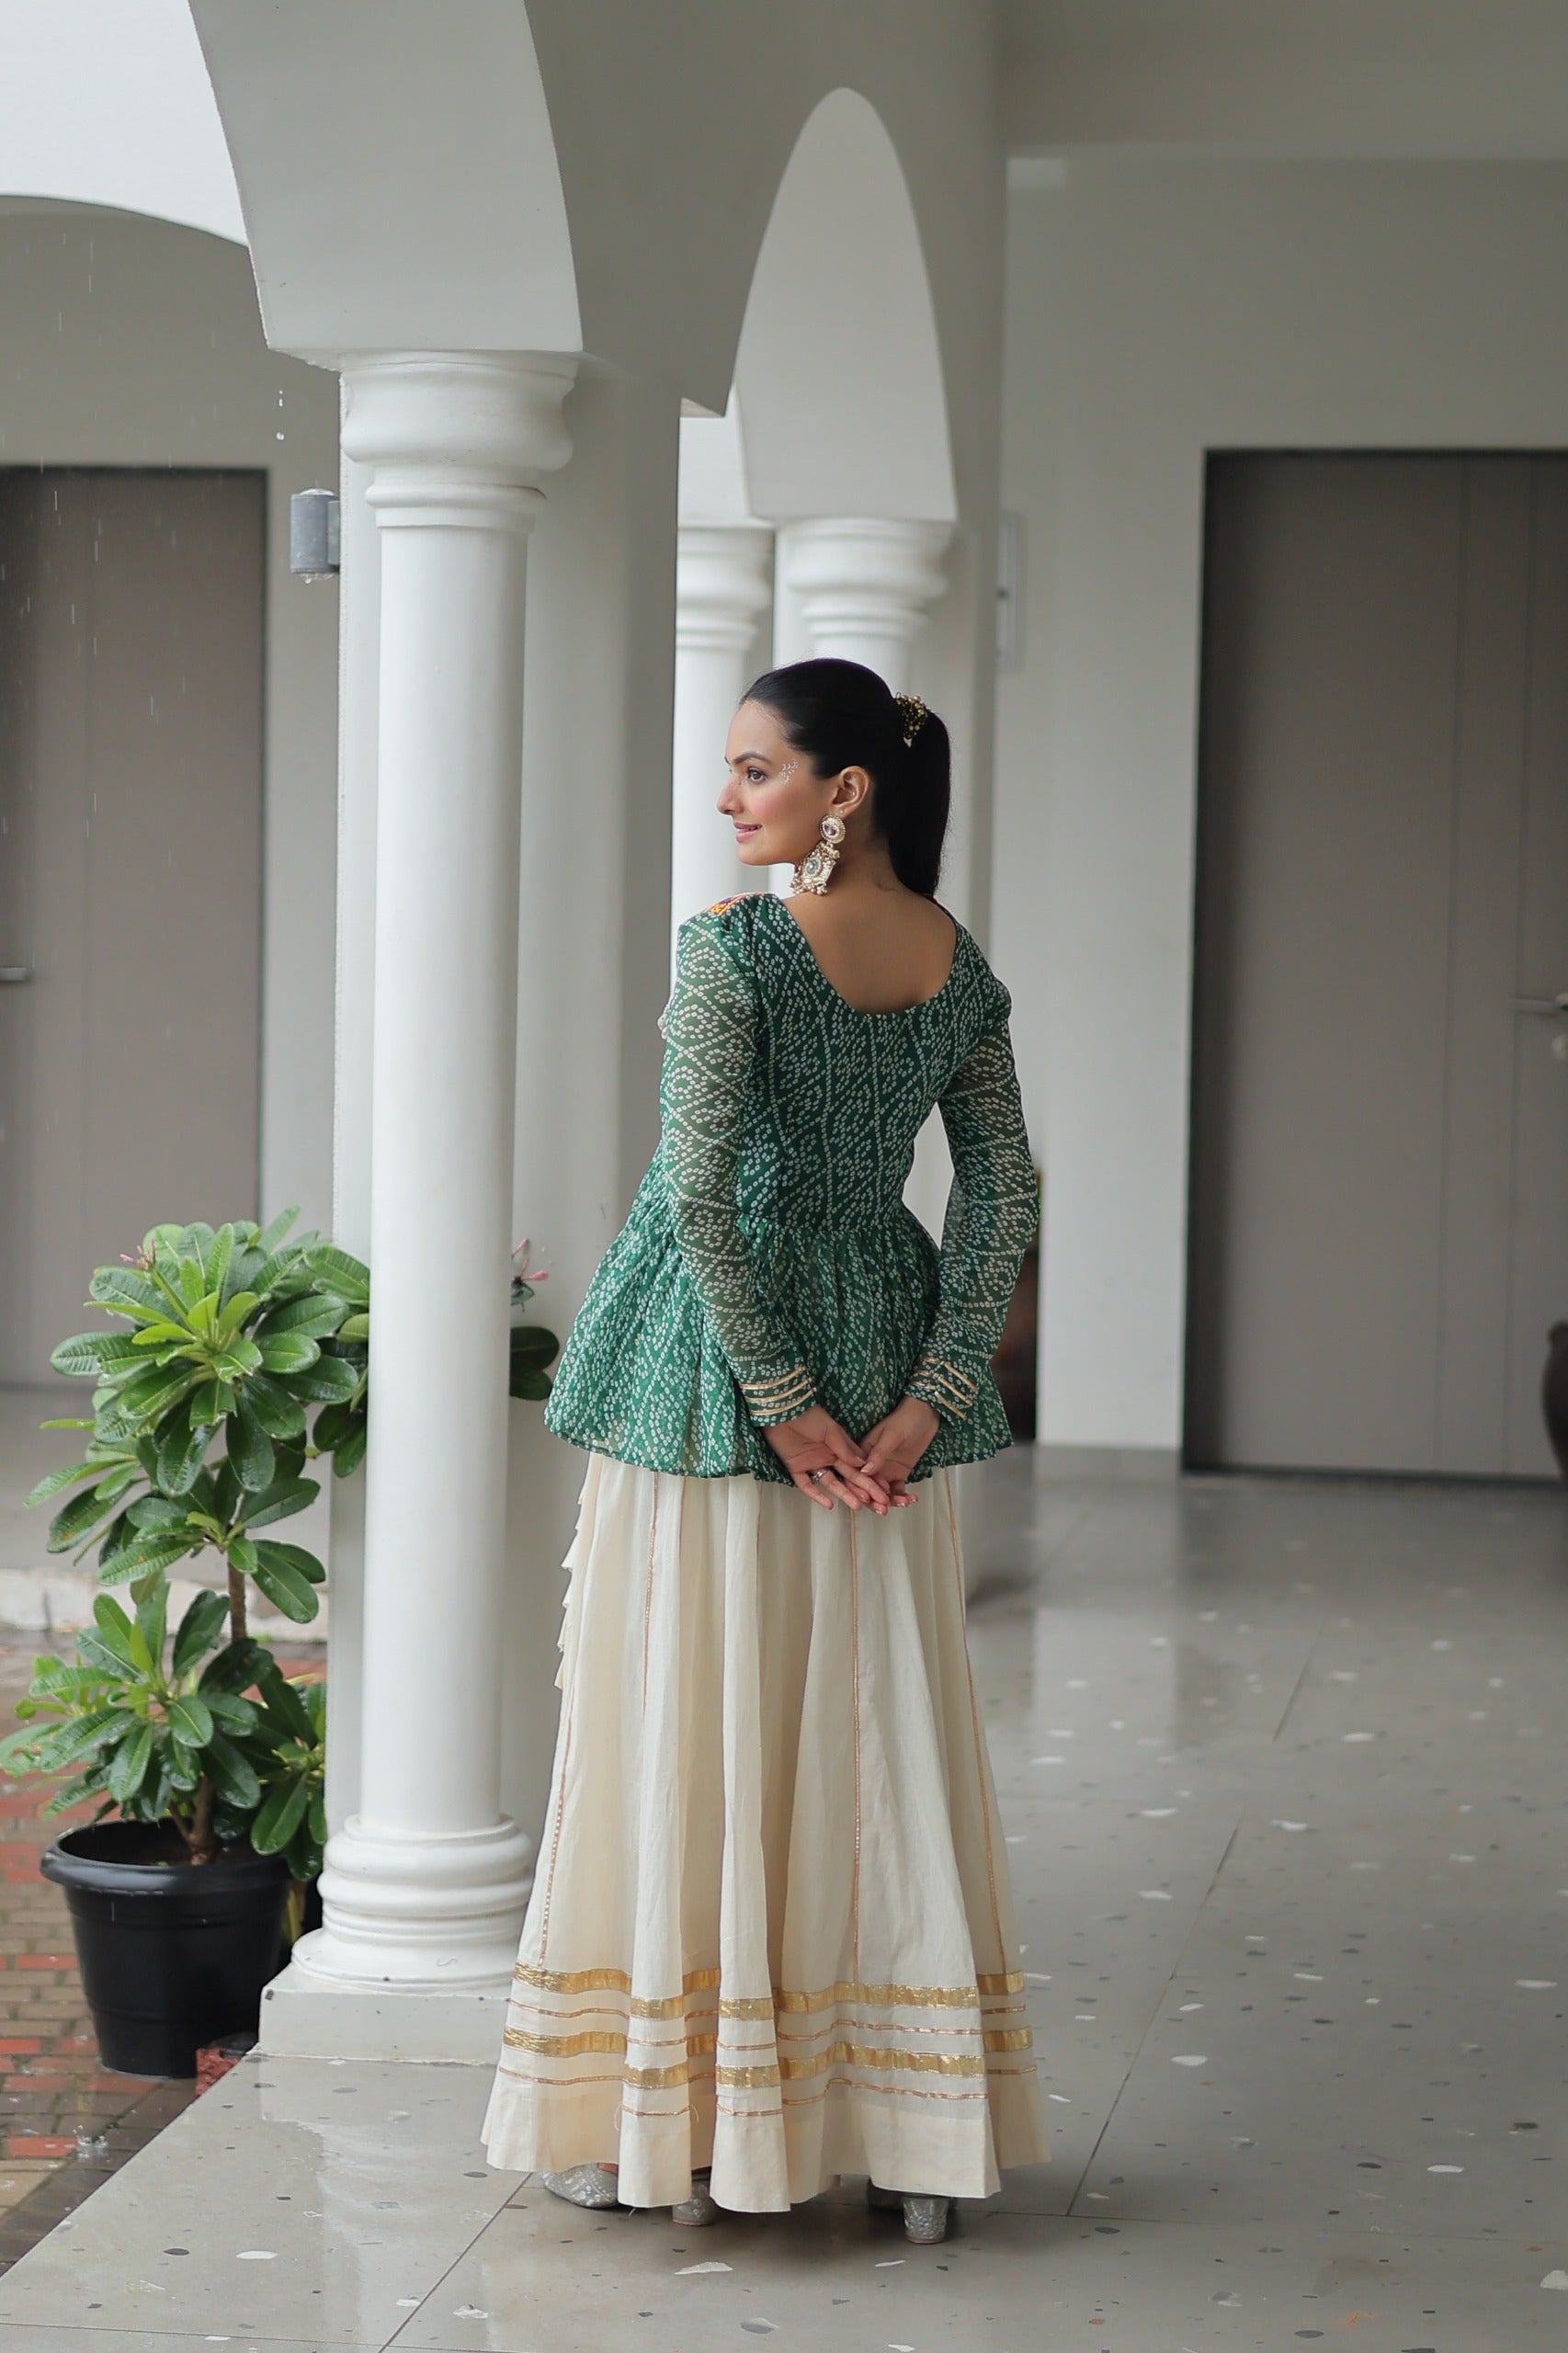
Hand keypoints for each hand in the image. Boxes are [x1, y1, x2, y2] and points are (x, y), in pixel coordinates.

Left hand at [763, 1404, 892, 1512]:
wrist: (783, 1411)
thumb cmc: (809, 1416)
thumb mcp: (830, 1429)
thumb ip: (844, 1447)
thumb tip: (862, 1464)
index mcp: (838, 1447)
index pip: (857, 1466)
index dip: (869, 1478)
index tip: (883, 1489)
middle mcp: (827, 1458)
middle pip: (847, 1477)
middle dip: (863, 1490)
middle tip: (878, 1504)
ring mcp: (812, 1464)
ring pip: (831, 1483)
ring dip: (844, 1494)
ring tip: (858, 1506)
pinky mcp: (795, 1468)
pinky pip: (806, 1485)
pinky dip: (817, 1495)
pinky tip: (829, 1504)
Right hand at [856, 1396, 940, 1507]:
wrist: (926, 1414)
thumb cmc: (905, 1419)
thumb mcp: (891, 1435)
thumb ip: (879, 1454)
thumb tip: (865, 1471)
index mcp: (863, 1452)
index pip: (857, 1474)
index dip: (860, 1488)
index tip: (869, 1498)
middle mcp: (872, 1464)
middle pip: (868, 1487)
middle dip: (875, 1500)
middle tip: (884, 1509)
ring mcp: (886, 1470)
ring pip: (883, 1492)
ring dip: (891, 1501)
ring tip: (903, 1503)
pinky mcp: (899, 1473)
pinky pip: (897, 1489)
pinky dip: (903, 1496)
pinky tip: (912, 1498)